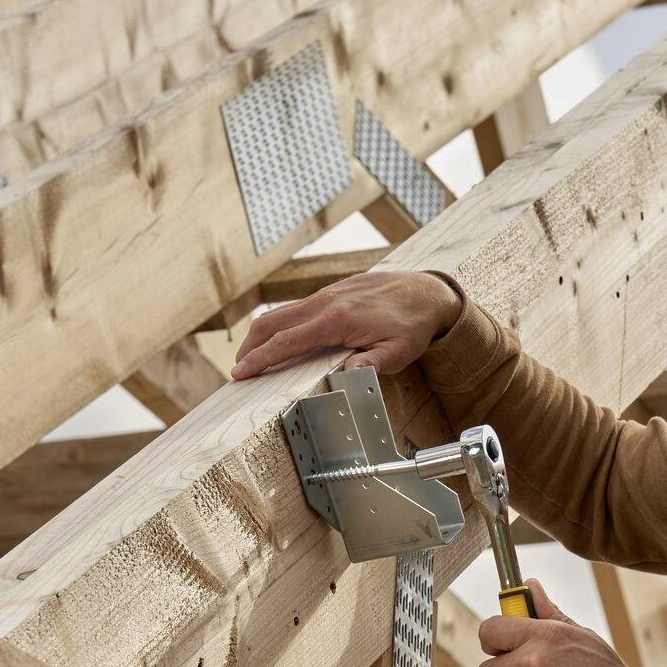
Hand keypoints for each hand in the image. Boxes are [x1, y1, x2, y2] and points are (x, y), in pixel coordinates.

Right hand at [231, 270, 461, 379]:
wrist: (427, 291)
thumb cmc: (413, 323)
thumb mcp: (399, 351)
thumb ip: (372, 363)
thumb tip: (346, 375)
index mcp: (337, 320)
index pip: (287, 341)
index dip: (261, 358)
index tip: (242, 372)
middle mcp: (326, 302)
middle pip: (273, 322)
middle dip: (251, 346)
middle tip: (239, 370)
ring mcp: (326, 295)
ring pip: (282, 312)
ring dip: (263, 335)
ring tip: (254, 357)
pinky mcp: (331, 292)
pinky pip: (297, 308)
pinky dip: (281, 325)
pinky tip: (282, 340)